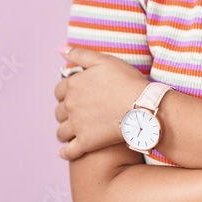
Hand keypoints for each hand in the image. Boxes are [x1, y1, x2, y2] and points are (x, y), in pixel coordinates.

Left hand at [54, 46, 149, 160]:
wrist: (142, 106)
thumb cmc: (126, 80)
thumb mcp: (104, 60)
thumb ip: (80, 54)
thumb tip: (59, 50)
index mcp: (73, 85)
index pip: (59, 90)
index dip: (65, 92)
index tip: (73, 95)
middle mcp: (70, 106)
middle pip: (59, 111)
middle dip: (64, 112)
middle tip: (75, 113)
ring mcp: (77, 126)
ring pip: (61, 131)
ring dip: (64, 131)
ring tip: (70, 132)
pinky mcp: (86, 143)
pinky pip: (70, 151)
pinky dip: (65, 152)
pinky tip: (65, 152)